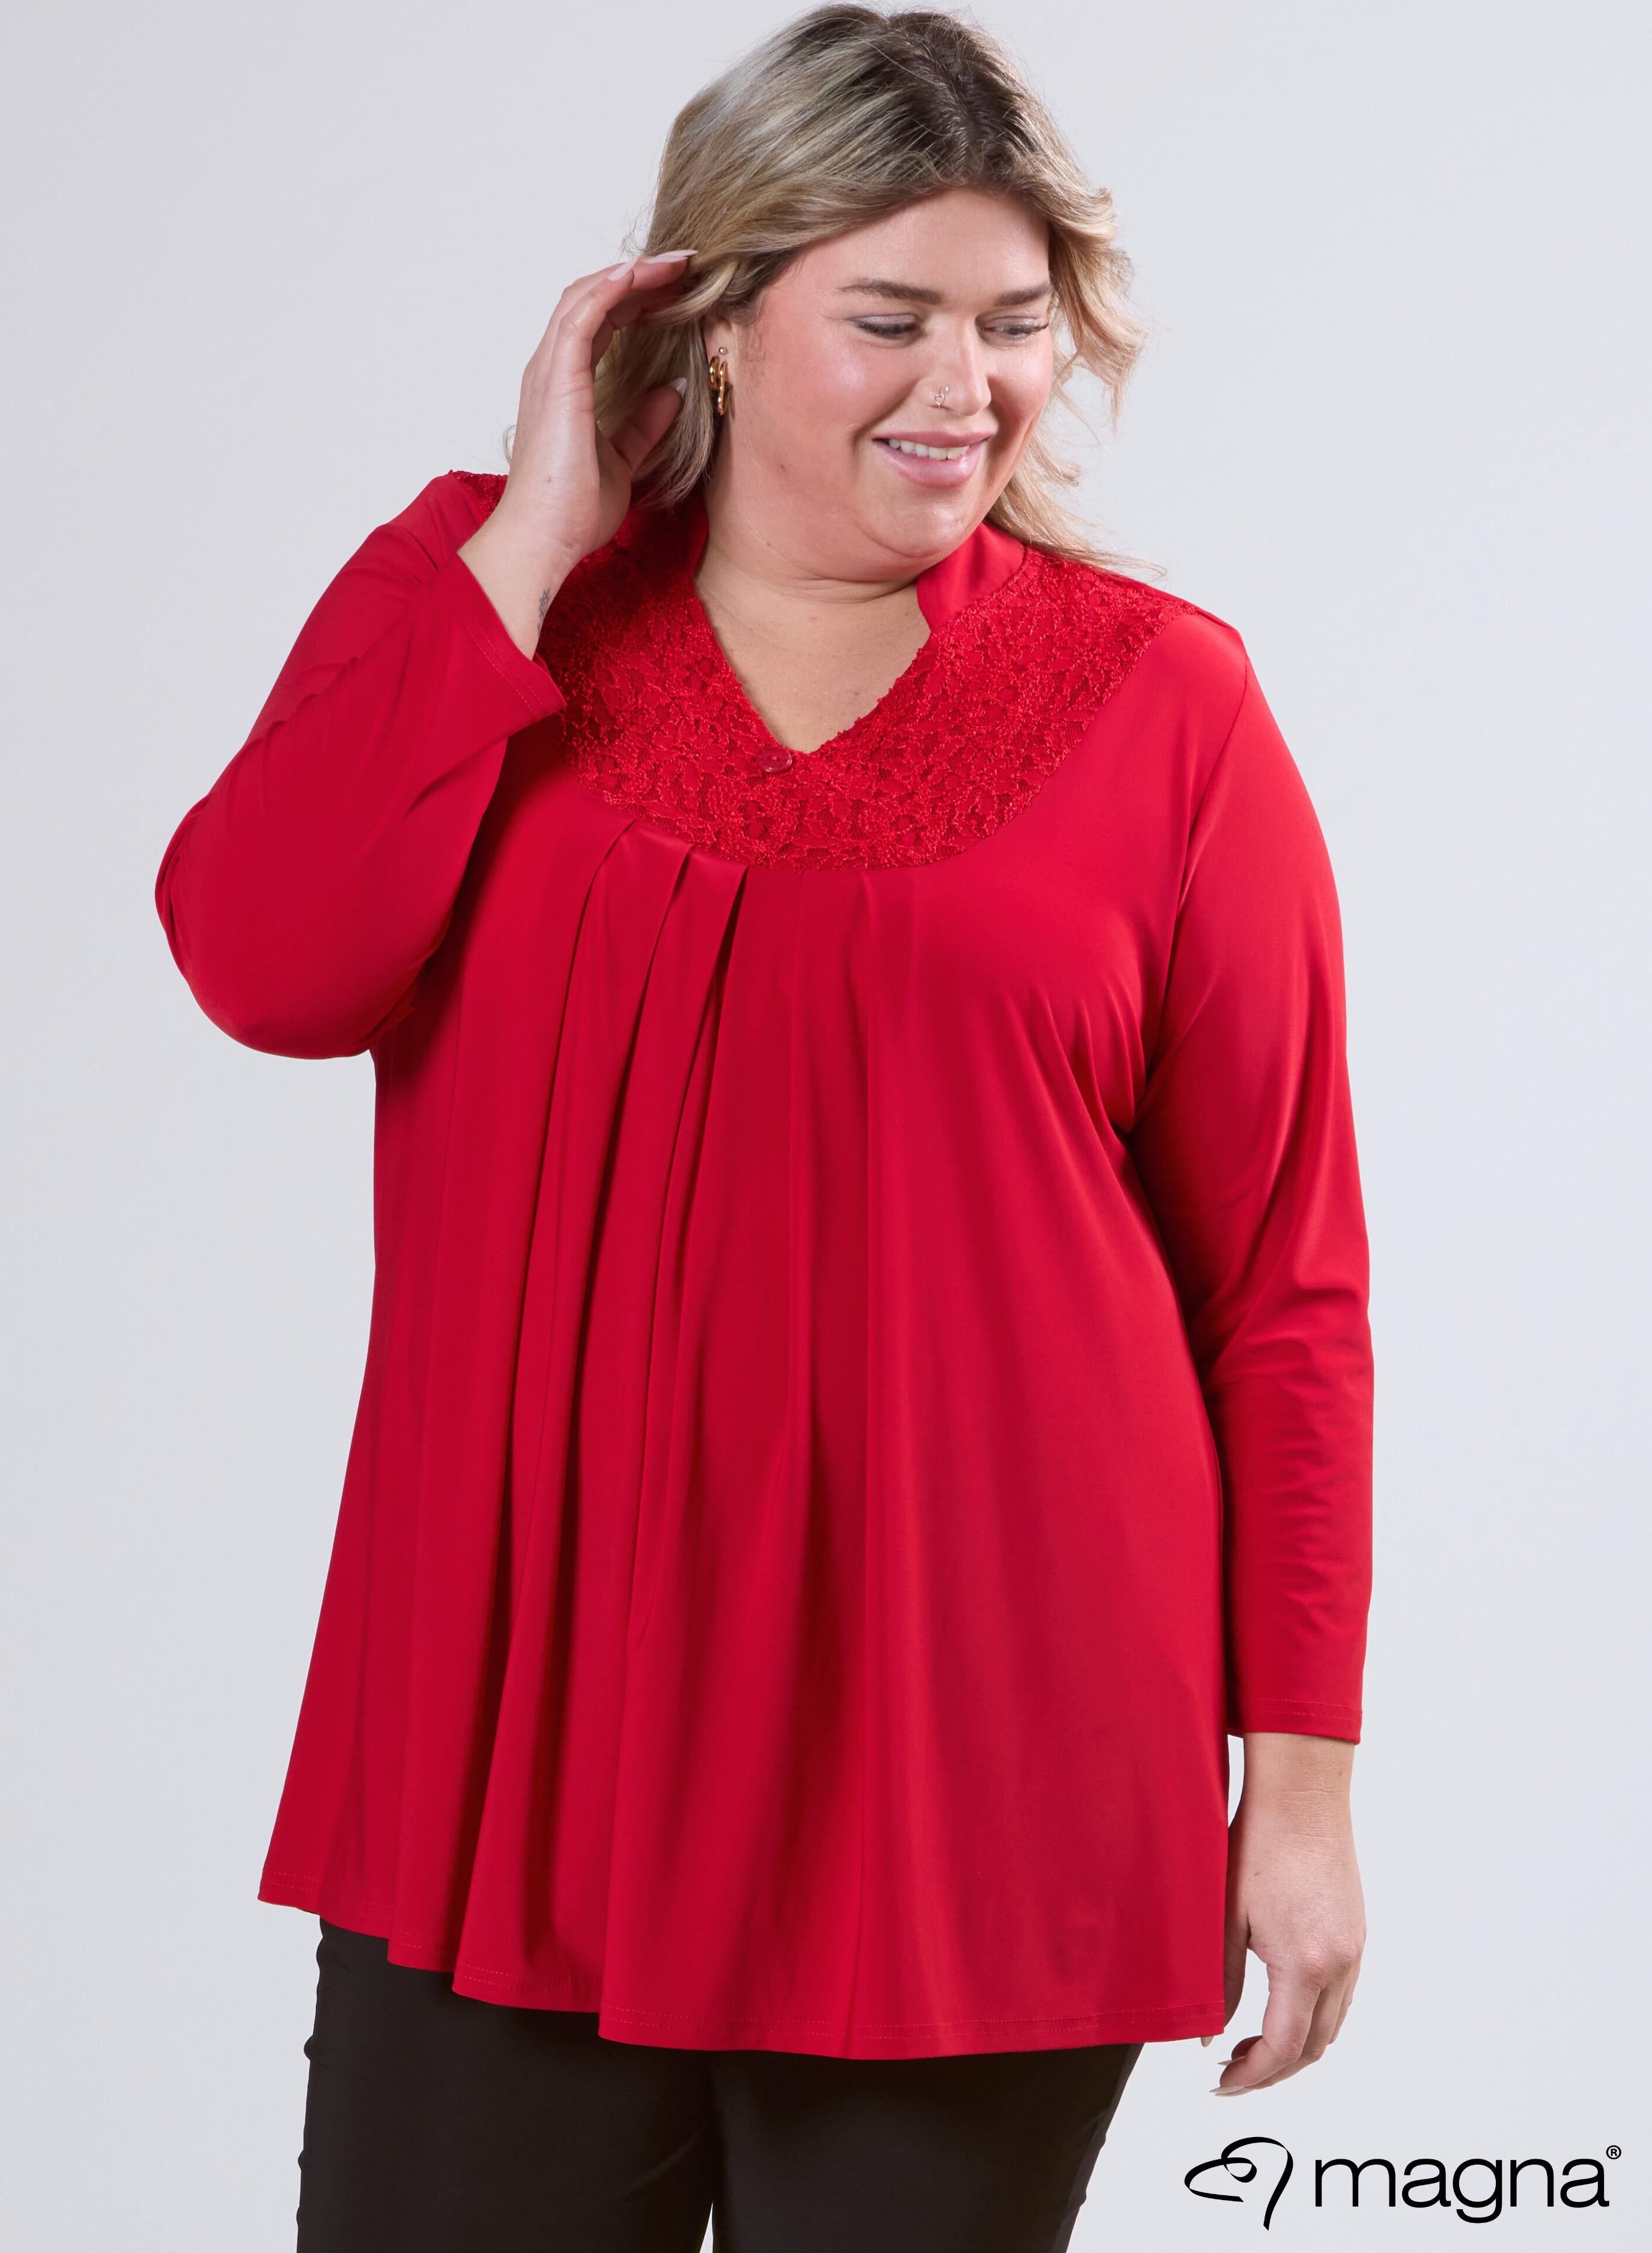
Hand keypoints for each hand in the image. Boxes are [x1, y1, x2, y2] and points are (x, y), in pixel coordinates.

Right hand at [458, 252, 695, 653]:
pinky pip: (582, 315)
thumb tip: (671, 393)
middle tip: (685, 266)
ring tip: (676, 264)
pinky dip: (611, 289)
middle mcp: (550, 369)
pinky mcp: (557, 380)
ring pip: (587, 297)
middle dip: (639, 277)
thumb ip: (643, 425)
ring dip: (632, 274)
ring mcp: (549, 371)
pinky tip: (641, 273)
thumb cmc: (572, 511)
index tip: (678, 289)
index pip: (600, 321)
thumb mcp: (624, 461)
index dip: (637, 298)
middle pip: (594, 299)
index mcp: (563, 385)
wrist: (543, 539)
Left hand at [1205, 1732, 1365, 2094]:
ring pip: (1332, 2025)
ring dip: (1296, 2046)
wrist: (1302, 1794)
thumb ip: (1220, 1984)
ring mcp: (1355, 1950)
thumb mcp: (1226, 1919)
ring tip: (1250, 2044)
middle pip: (1314, 2048)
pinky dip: (1313, 2016)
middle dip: (1273, 2069)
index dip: (1252, 2076)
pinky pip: (1341, 1996)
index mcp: (1305, 1964)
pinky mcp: (1356, 1933)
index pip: (1283, 2047)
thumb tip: (1209, 2035)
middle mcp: (1340, 1964)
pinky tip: (1280, 2006)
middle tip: (1231, 2070)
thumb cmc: (1258, 1843)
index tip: (1221, 2083)